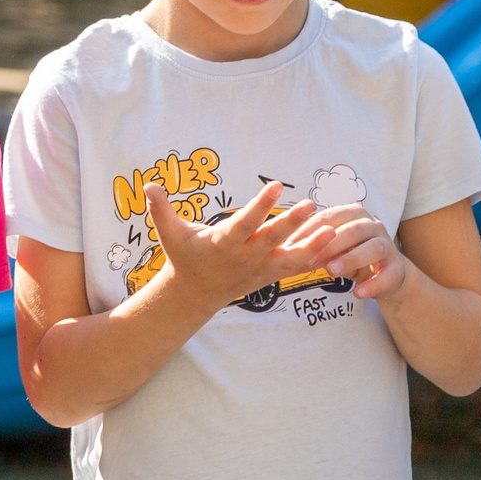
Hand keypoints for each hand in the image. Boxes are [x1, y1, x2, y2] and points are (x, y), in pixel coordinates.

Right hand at [144, 180, 321, 307]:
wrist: (195, 293)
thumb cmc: (184, 256)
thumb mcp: (170, 234)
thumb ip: (161, 209)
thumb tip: (148, 185)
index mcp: (223, 243)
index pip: (246, 221)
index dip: (262, 205)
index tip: (277, 186)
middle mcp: (244, 256)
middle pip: (273, 238)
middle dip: (293, 222)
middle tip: (311, 204)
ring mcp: (259, 268)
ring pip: (290, 258)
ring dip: (312, 245)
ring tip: (332, 230)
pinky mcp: (269, 275)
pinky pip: (295, 267)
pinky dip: (314, 257)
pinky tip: (332, 244)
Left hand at [278, 205, 411, 299]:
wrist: (388, 273)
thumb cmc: (351, 254)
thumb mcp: (332, 247)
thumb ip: (314, 245)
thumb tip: (282, 249)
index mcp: (353, 214)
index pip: (328, 218)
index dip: (309, 230)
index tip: (289, 246)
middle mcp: (373, 225)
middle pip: (352, 230)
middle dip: (329, 245)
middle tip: (308, 261)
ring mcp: (388, 246)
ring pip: (372, 249)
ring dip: (351, 259)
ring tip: (331, 272)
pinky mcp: (397, 268)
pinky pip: (388, 275)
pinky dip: (373, 284)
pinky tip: (358, 294)